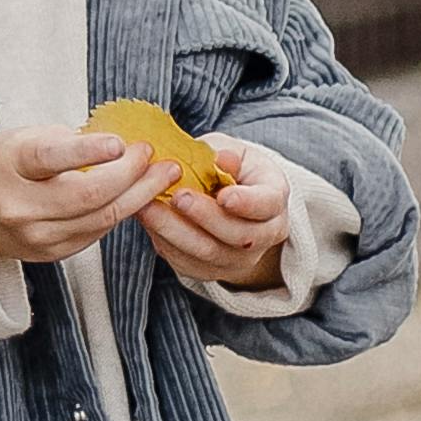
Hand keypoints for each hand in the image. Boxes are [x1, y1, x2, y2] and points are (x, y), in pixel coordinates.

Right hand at [0, 124, 188, 271]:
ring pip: (101, 218)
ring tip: (162, 175)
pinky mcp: (51, 253)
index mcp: (10, 167)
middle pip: (88, 195)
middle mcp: (20, 206)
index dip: (87, 151)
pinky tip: (138, 196)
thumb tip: (122, 146)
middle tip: (152, 155)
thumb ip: (69, 141)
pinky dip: (121, 212)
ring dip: (139, 195)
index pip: (50, 158)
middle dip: (130, 174)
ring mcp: (36, 235)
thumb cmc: (3, 165)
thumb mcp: (24, 138)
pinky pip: (98, 232)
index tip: (120, 143)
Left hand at [143, 161, 294, 295]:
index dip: (247, 203)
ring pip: (209, 254)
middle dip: (206, 218)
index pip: (267, 205)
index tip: (224, 195)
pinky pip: (187, 263)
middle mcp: (263, 235)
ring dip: (176, 232)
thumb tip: (220, 158)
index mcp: (273, 199)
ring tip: (149, 208)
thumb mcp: (231, 151)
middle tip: (178, 197)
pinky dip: (165, 243)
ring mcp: (238, 258)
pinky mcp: (209, 270)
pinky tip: (147, 221)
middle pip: (239, 236)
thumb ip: (224, 154)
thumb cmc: (229, 169)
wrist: (225, 200)